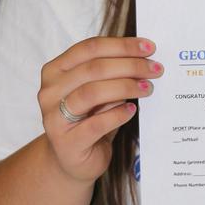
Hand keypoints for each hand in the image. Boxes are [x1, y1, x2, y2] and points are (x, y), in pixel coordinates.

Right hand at [38, 37, 162, 184]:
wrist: (72, 160)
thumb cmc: (88, 119)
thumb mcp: (97, 91)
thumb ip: (111, 73)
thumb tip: (144, 57)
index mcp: (55, 70)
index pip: (90, 48)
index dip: (121, 45)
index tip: (149, 47)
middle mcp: (49, 92)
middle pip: (93, 68)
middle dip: (129, 65)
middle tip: (155, 69)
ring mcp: (54, 118)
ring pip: (92, 93)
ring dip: (125, 87)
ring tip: (147, 88)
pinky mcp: (67, 143)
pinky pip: (96, 124)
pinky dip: (117, 114)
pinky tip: (132, 110)